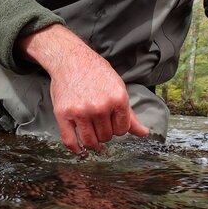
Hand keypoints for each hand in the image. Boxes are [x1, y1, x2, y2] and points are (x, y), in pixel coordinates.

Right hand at [18, 25, 148, 152]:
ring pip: (91, 141)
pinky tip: (79, 149)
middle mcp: (100, 107)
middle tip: (99, 124)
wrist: (70, 59)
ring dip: (93, 142)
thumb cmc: (95, 72)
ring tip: (92, 136)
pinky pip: (70, 140)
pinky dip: (75, 149)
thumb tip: (143, 133)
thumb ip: (129, 113)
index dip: (117, 128)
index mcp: (118, 99)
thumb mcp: (118, 88)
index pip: (122, 130)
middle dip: (104, 133)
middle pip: (107, 136)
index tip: (111, 123)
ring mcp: (81, 112)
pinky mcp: (63, 114)